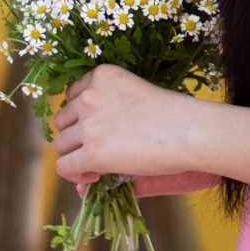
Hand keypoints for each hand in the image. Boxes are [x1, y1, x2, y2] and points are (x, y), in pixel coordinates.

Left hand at [51, 64, 210, 189]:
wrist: (188, 130)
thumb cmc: (173, 113)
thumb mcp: (135, 97)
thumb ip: (109, 109)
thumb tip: (88, 134)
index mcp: (102, 75)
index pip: (72, 95)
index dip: (81, 115)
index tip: (96, 127)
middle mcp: (90, 95)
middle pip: (62, 120)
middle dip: (75, 135)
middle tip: (95, 148)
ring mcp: (89, 124)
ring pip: (60, 144)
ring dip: (74, 155)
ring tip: (95, 165)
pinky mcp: (93, 152)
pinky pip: (64, 166)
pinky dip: (74, 173)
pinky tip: (93, 176)